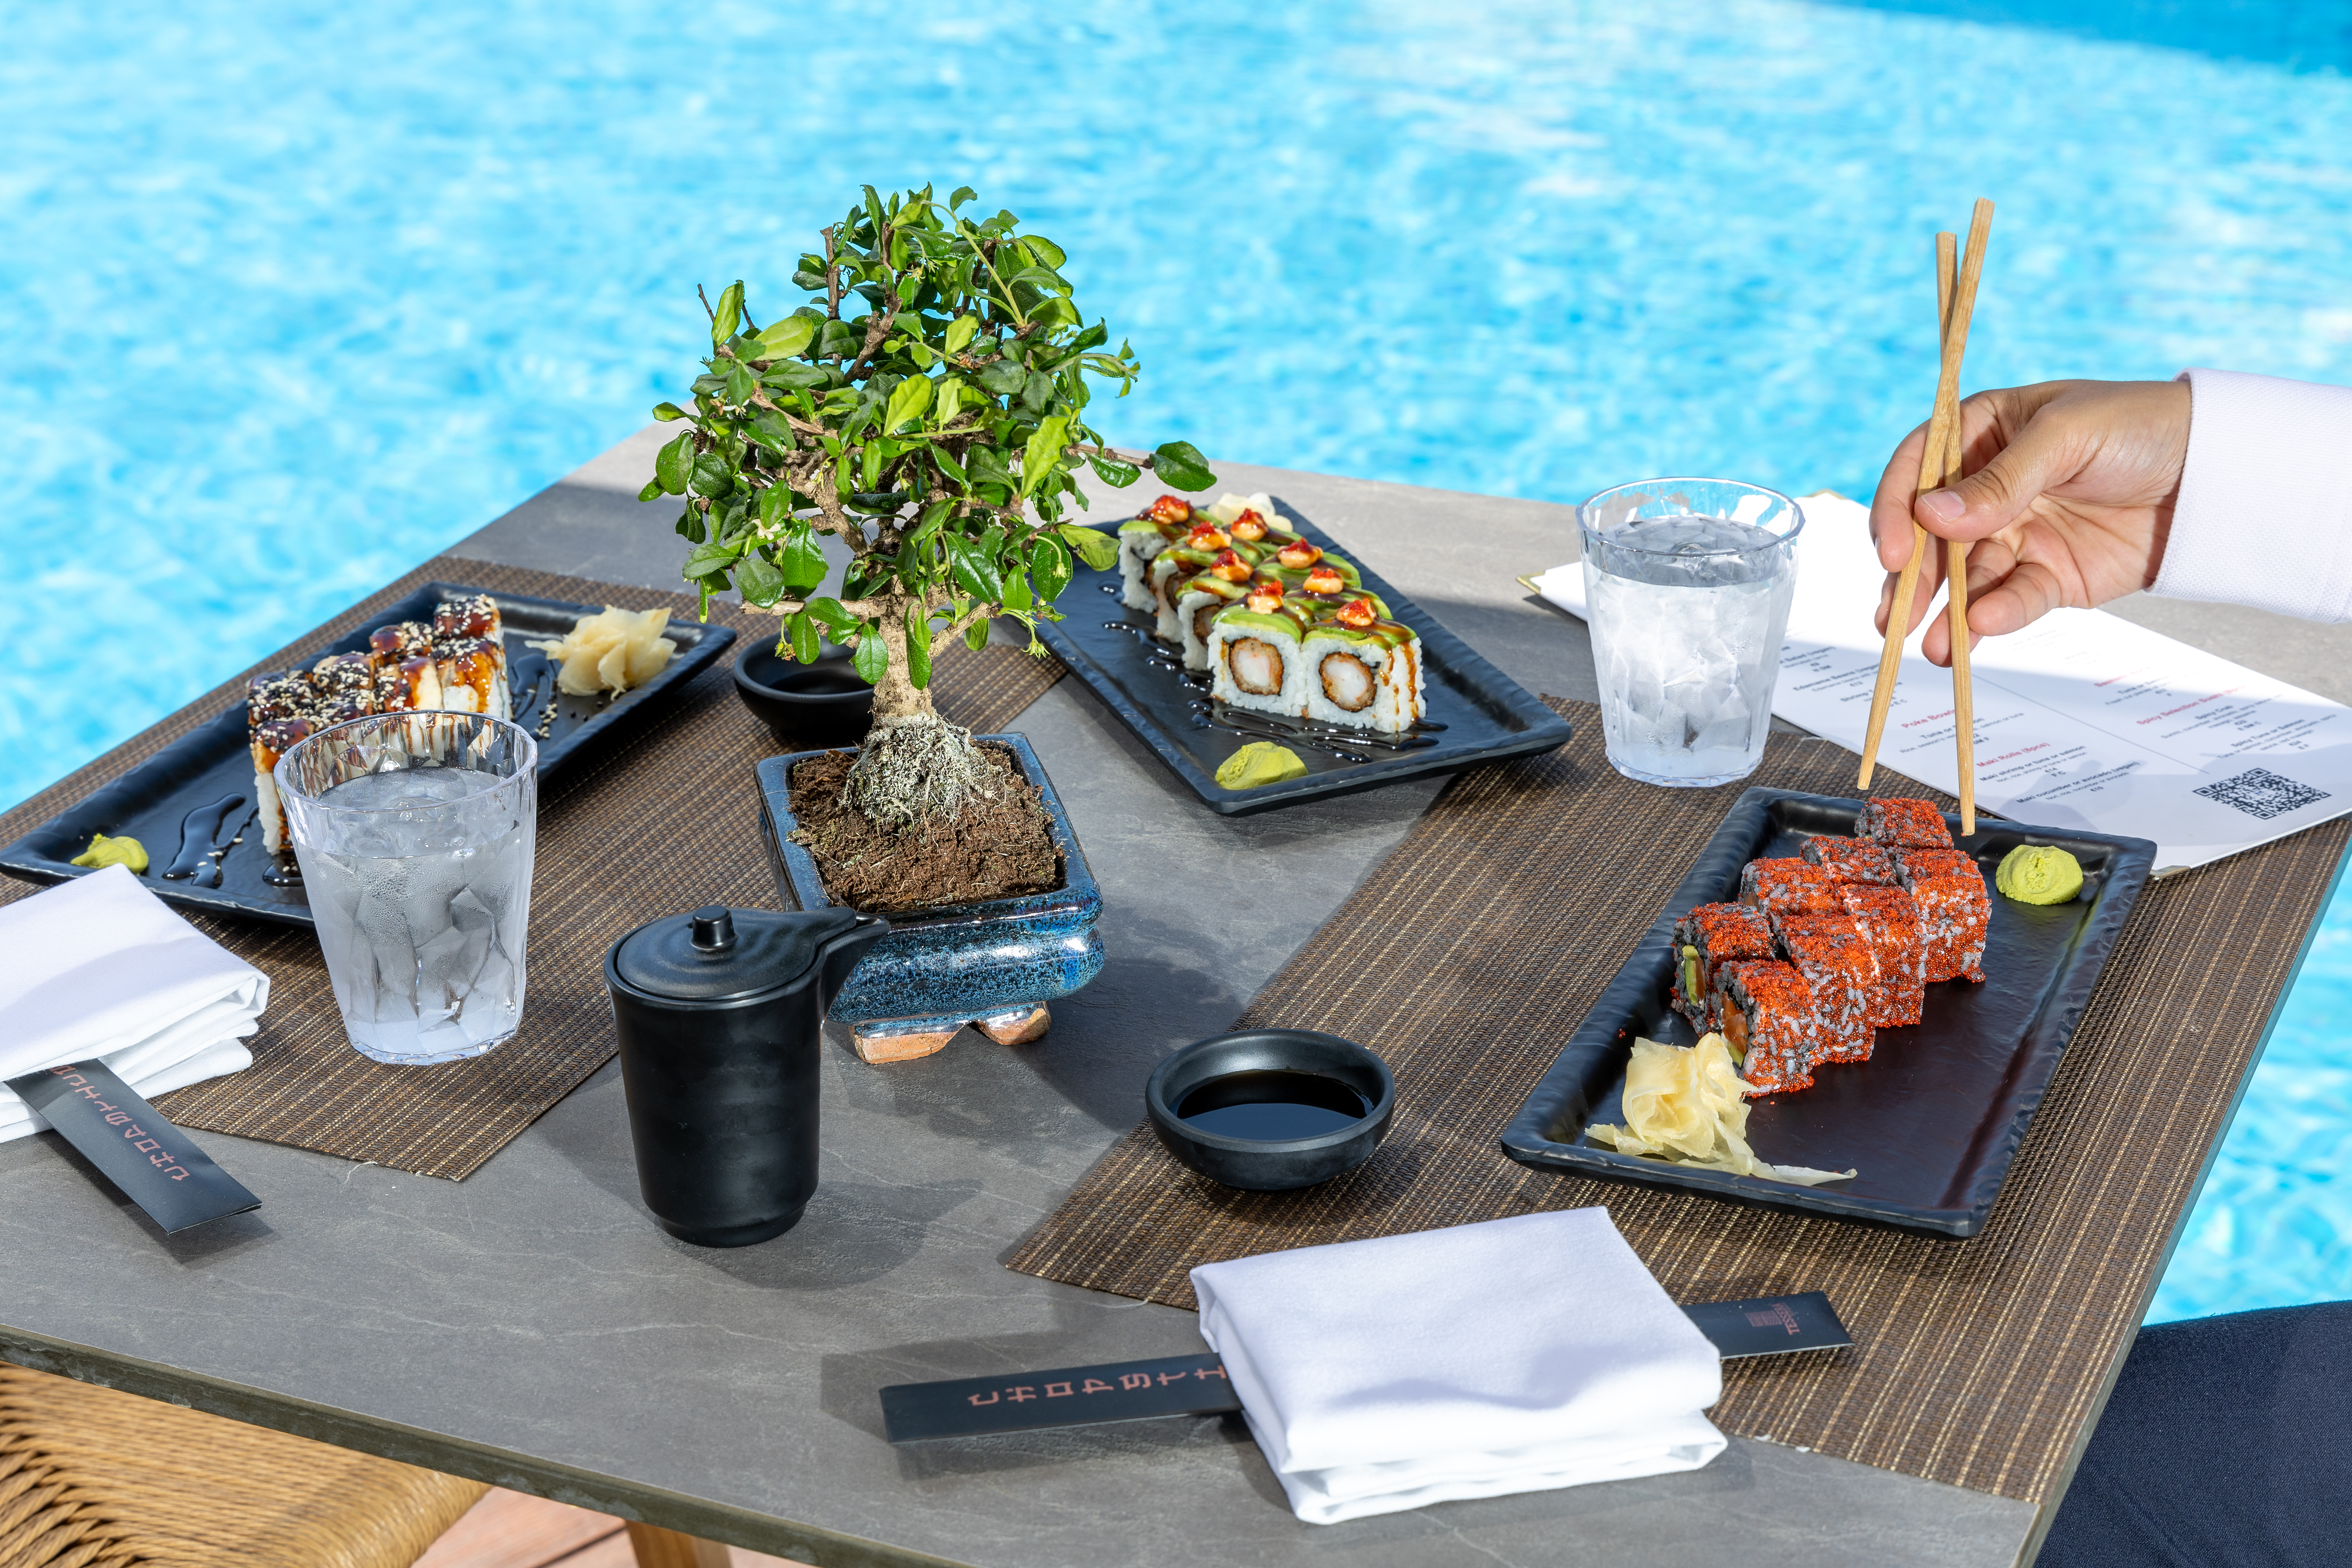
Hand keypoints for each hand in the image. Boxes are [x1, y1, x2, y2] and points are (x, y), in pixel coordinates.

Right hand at [1869, 379, 2189, 665]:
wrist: (2214, 471)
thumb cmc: (2139, 426)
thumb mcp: (2066, 436)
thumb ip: (1999, 481)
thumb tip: (1930, 518)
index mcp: (1981, 433)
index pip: (1917, 471)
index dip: (1895, 510)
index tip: (1890, 553)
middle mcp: (1987, 488)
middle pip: (1930, 536)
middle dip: (1910, 578)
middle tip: (1894, 616)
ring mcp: (2015, 534)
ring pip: (1964, 579)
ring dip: (1945, 613)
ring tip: (1933, 646)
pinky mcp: (2047, 575)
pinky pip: (2013, 598)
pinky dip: (1997, 616)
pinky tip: (1984, 629)